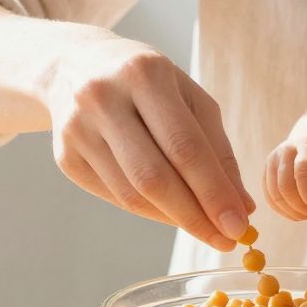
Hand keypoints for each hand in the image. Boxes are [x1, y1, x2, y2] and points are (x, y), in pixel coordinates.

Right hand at [41, 31, 253, 248]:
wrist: (73, 66)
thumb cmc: (146, 83)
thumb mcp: (188, 98)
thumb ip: (217, 150)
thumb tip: (241, 207)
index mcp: (144, 74)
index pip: (184, 146)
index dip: (214, 192)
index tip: (239, 225)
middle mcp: (103, 98)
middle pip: (154, 177)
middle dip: (195, 216)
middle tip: (227, 240)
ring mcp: (78, 129)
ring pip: (132, 194)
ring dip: (174, 219)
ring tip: (205, 229)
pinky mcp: (65, 157)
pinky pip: (115, 197)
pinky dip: (149, 211)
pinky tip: (171, 212)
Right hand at [263, 128, 306, 221]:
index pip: (303, 173)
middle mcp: (286, 151)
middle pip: (286, 187)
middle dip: (303, 208)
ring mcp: (273, 162)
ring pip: (276, 197)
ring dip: (295, 212)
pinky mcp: (267, 174)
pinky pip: (271, 201)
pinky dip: (286, 212)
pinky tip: (302, 211)